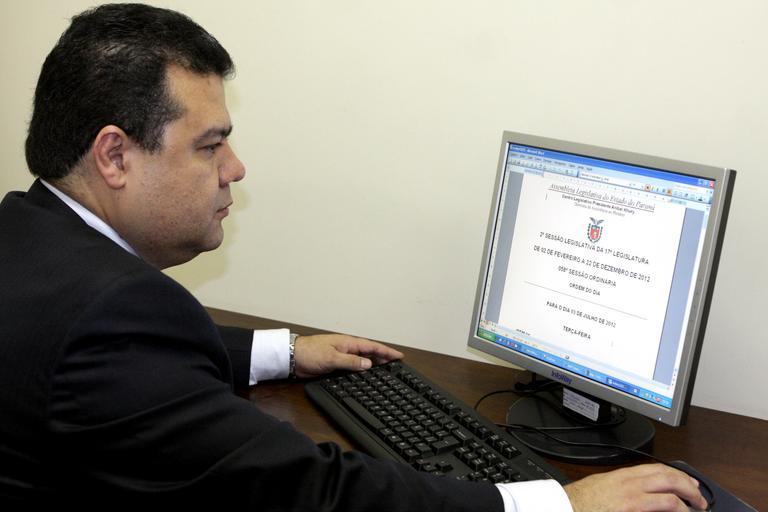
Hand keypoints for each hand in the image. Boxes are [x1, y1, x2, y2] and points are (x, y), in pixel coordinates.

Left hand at [293, 334, 403, 377]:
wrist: (292, 358)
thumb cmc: (309, 353)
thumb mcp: (332, 358)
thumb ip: (351, 361)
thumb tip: (369, 364)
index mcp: (348, 343)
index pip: (372, 347)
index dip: (386, 352)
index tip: (399, 356)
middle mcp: (347, 349)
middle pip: (370, 353)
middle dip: (383, 358)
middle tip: (396, 365)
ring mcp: (341, 357)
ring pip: (362, 361)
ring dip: (373, 365)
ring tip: (386, 371)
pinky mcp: (335, 366)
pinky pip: (353, 368)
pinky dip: (361, 371)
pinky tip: (365, 377)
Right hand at [564, 463, 707, 511]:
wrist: (567, 507)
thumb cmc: (581, 500)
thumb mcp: (604, 485)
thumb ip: (623, 485)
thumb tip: (639, 491)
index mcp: (623, 475)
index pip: (657, 468)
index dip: (678, 474)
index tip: (688, 481)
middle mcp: (630, 484)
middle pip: (668, 477)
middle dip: (689, 486)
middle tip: (700, 497)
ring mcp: (633, 498)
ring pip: (670, 494)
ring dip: (689, 501)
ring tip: (697, 509)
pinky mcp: (632, 510)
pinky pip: (663, 508)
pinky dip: (677, 511)